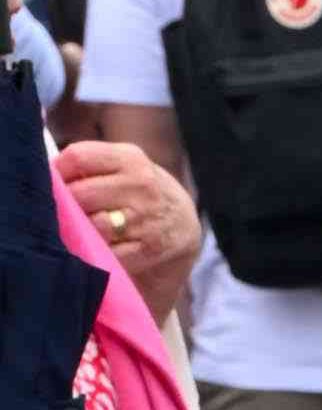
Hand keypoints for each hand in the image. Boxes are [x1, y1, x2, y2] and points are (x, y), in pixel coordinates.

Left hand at [58, 137, 200, 326]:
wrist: (183, 226)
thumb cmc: (140, 193)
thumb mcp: (125, 167)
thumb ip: (93, 165)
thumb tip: (49, 175)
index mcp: (130, 158)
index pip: (78, 157)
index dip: (57, 172)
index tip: (54, 184)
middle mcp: (141, 185)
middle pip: (81, 193)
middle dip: (67, 206)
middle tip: (65, 213)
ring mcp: (146, 218)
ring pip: (93, 224)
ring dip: (82, 231)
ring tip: (82, 230)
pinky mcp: (149, 248)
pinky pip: (109, 252)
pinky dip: (98, 252)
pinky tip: (99, 248)